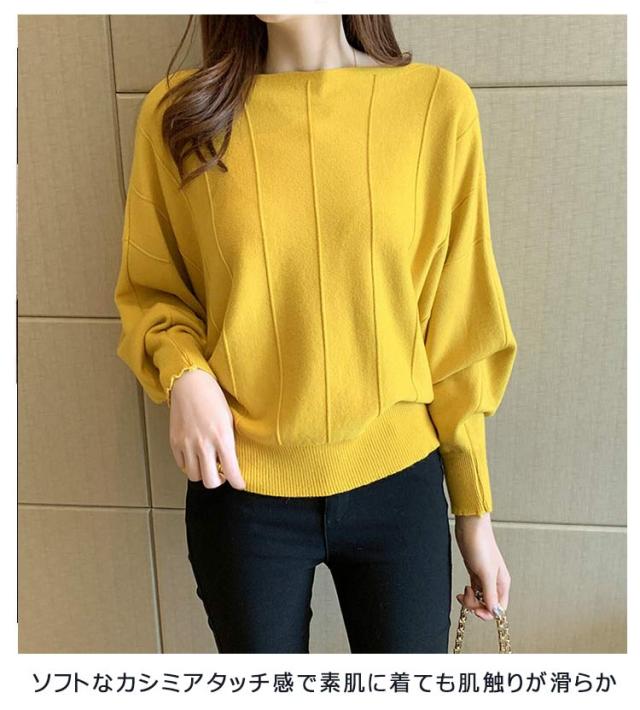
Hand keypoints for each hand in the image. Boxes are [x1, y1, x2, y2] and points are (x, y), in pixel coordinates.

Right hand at [168, 369, 245, 489]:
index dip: (237, 482)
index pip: (232, 471)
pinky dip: (189, 465)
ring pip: (194, 476)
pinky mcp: (174, 442)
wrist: (190, 383)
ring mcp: (187, 444)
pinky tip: (195, 455)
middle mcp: (204, 444)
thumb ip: (230, 442)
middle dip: (218, 481)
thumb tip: (231, 461)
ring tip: (207, 463)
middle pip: (210, 481)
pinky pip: (181, 465)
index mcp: (222, 438)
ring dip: (202, 473)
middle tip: (222, 473)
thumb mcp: (229, 419)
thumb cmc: (213, 397)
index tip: (239, 484)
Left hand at [454, 513, 509, 620]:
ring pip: (479, 598)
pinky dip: (468, 593)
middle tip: (467, 596)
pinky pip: (474, 590)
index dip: (488, 613)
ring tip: (464, 591)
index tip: (477, 611)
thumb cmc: (481, 545)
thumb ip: (491, 594)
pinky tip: (463, 590)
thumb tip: (495, 612)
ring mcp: (484, 577)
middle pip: (488, 605)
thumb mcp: (486, 573)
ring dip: (470, 599)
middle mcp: (495, 582)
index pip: (499, 609)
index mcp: (502, 583)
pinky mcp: (475, 572)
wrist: (470, 528)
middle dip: (476, 605)